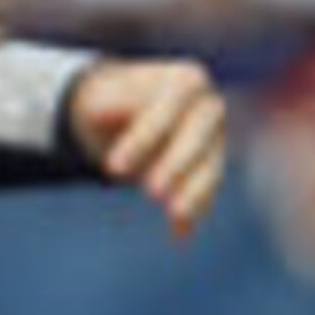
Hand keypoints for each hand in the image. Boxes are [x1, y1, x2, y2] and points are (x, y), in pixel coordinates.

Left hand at [68, 58, 229, 239]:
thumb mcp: (100, 100)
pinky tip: (180, 234)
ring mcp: (214, 138)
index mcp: (186, 80)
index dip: (144, 137)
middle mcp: (208, 107)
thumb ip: (105, 105)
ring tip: (175, 216)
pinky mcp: (210, 167)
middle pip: (200, 133)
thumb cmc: (111, 103)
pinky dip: (195, 210)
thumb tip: (99, 111)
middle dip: (177, 162)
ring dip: (195, 191)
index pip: (170, 107)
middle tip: (150, 193)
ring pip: (211, 164)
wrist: (123, 115)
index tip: (113, 169)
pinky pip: (207, 189)